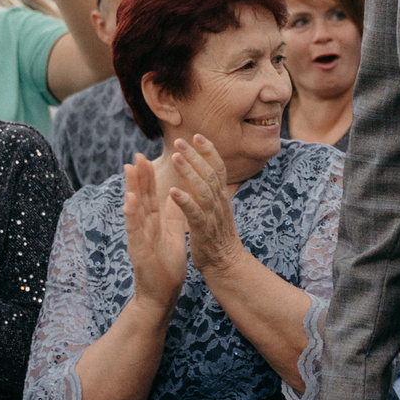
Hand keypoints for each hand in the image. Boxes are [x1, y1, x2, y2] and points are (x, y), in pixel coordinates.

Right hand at [121, 152, 188, 311]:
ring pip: (134, 209)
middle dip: (138, 177)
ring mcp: (139, 237)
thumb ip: (173, 216)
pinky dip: (131, 214)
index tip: (146, 158)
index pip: (150, 196)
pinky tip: (130, 200)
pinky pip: (134, 229)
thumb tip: (177, 197)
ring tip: (129, 169)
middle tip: (136, 155)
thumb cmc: (166, 265)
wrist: (162, 293)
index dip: (148, 177)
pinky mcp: (138, 249)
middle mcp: (143, 227)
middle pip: (140, 197)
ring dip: (131, 188)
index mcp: (153, 223)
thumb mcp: (173, 235)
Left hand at [166, 135, 244, 276]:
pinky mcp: (203, 229)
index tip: (198, 136)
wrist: (226, 263)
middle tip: (180, 140)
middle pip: (209, 172)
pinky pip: (194, 212)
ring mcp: (213, 215)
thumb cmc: (218, 236)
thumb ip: (212, 191)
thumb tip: (207, 173)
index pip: (217, 167)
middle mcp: (219, 202)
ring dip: (189, 171)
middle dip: (195, 155)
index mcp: (221, 196)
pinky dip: (185, 200)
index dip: (209, 151)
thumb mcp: (217, 208)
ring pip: (202, 188)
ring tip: (176, 157)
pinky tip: (173, 191)